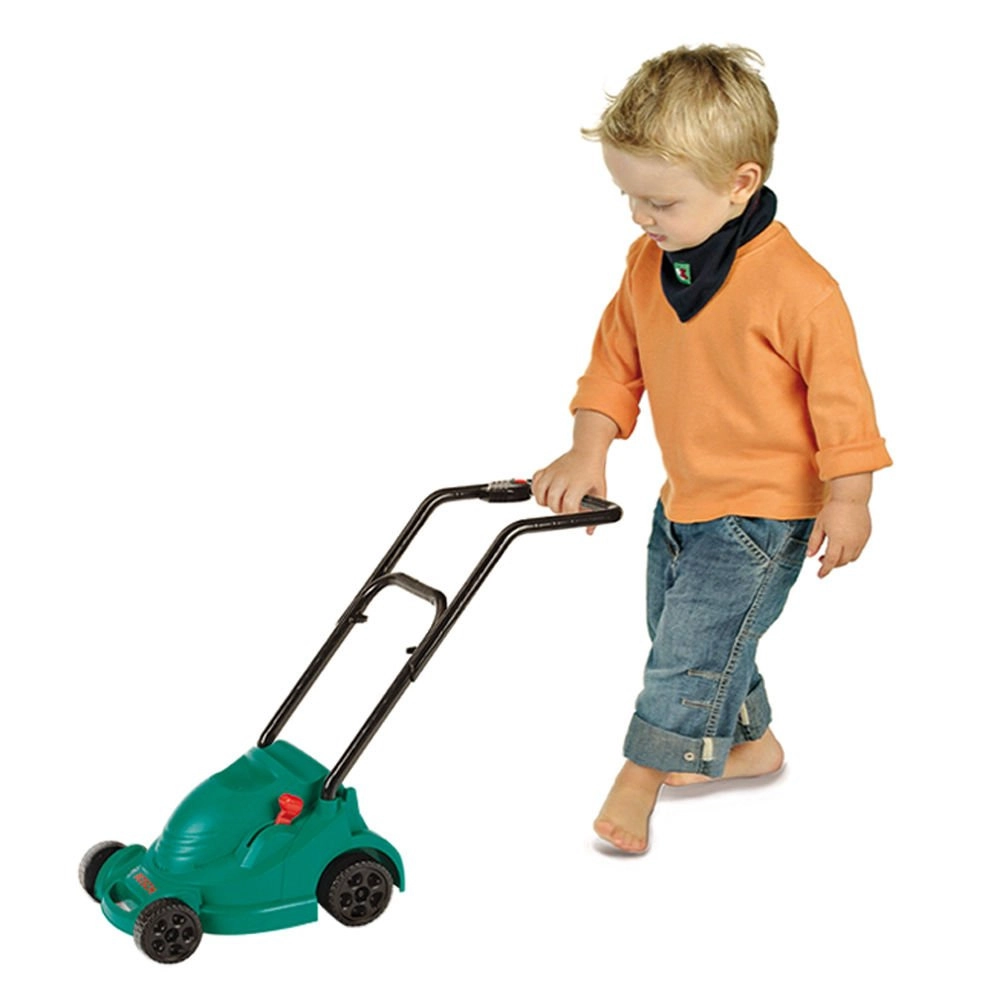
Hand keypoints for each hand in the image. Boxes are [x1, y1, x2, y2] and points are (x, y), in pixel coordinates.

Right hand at [533, 410, 616, 532]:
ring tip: (555, 500)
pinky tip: (546, 491)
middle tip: (565, 506)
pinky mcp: (545, 470)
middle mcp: (562, 478)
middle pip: (552, 503)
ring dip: (545, 502)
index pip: (568, 506)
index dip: (569, 514)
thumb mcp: (600, 492)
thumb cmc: (593, 471)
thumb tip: (589, 530)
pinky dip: (537, 490)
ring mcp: (552, 473)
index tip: (573, 513)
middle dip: (558, 510)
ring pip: (539, 494)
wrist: (587, 451)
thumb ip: (596, 513)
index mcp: (577, 483)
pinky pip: (534, 483)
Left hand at [807, 499, 871, 577]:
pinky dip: (850, 552)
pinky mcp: (867, 535)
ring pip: (852, 558)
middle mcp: (852, 542)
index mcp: (838, 540)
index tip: (819, 575)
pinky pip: (859, 550)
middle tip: (822, 560)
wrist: (851, 497)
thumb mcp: (819, 526)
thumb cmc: (833, 510)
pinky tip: (842, 545)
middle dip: (832, 564)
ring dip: (842, 559)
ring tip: (832, 552)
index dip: (824, 570)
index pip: (831, 561)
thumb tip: (810, 556)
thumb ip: (814, 542)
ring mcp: (861, 539)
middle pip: (842, 562)